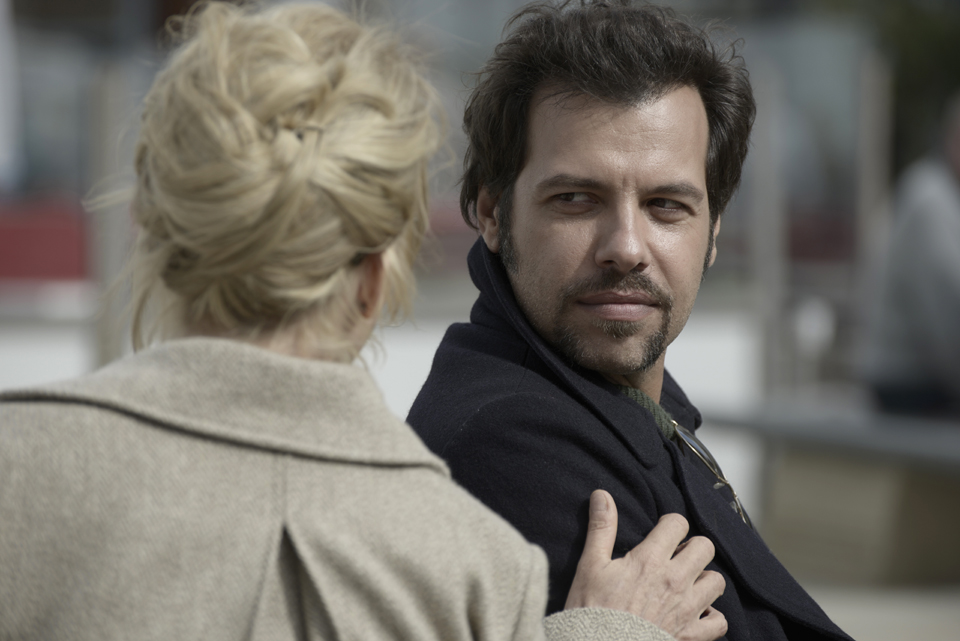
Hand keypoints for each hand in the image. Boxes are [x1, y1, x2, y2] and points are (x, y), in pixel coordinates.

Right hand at [565, 490, 727, 640]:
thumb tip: (602, 495)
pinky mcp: (692, 635)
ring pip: (716, 582)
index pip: (677, 524)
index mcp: (650, 560)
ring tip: (686, 583)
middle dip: (692, 547)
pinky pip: (719, 622)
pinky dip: (711, 617)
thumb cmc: (592, 610)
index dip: (669, 524)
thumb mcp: (590, 565)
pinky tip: (697, 614)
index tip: (660, 534)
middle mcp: (675, 581)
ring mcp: (687, 609)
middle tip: (675, 556)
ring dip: (704, 579)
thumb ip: (601, 528)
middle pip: (705, 547)